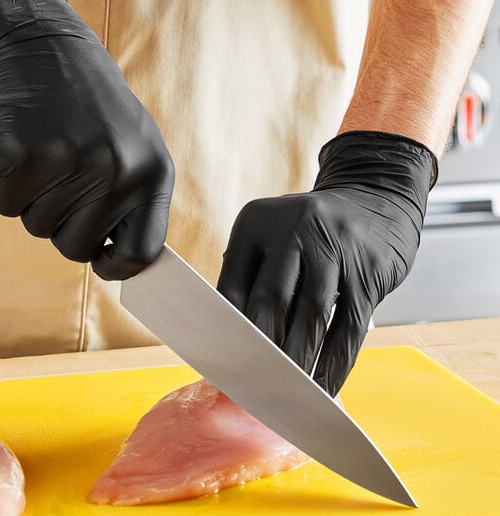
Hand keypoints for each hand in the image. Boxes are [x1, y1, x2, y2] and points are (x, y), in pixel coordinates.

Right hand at [0, 0, 173, 279]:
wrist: (45, 44)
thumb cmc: (91, 101)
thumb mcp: (134, 145)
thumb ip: (133, 199)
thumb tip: (121, 257)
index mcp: (154, 173)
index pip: (143, 251)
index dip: (118, 267)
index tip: (102, 261)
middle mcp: (120, 173)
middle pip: (77, 247)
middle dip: (64, 223)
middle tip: (63, 180)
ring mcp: (75, 164)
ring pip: (38, 227)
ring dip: (35, 199)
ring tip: (48, 152)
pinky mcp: (28, 157)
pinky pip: (7, 204)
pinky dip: (8, 182)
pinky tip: (23, 145)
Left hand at [217, 132, 436, 395]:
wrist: (375, 197)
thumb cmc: (310, 231)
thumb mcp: (271, 234)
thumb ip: (249, 274)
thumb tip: (226, 340)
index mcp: (256, 221)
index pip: (232, 285)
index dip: (224, 332)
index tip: (220, 368)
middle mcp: (293, 228)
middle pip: (271, 300)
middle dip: (259, 351)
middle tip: (249, 390)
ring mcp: (335, 247)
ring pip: (311, 315)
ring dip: (297, 362)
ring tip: (285, 396)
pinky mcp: (368, 270)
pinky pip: (349, 326)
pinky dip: (334, 363)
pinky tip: (323, 387)